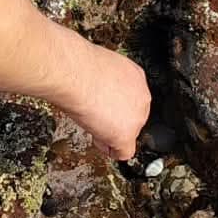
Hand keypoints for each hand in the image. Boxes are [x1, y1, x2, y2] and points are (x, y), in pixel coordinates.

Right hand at [60, 45, 150, 159]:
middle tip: (95, 114)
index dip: (115, 103)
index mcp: (136, 76)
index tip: (103, 104)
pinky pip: (124, 152)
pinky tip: (97, 140)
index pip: (132, 97)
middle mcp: (141, 96)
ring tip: (91, 122)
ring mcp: (136, 117)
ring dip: (110, 132)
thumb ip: (107, 80)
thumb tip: (97, 86)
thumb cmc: (80, 66)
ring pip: (128, 133)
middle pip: (133, 116)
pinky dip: (110, 149)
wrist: (76, 74)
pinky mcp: (126, 135)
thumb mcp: (100, 66)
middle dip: (114, 118)